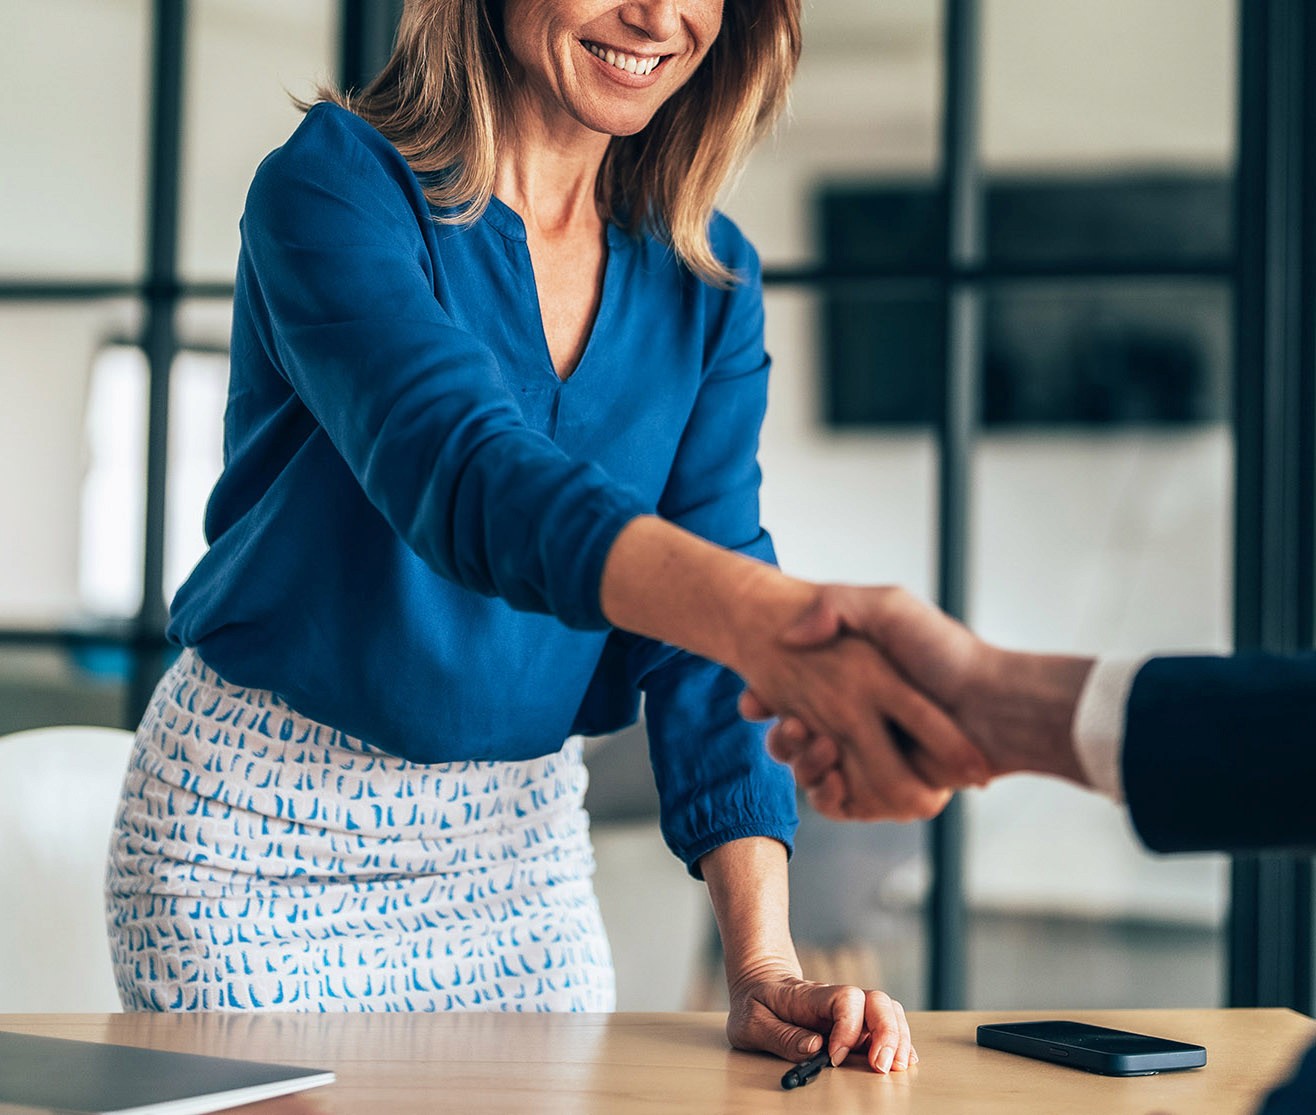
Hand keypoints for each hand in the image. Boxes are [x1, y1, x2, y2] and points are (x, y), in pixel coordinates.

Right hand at [598, 520, 985, 820]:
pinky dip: (828, 796)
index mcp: (855, 685)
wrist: (995, 704)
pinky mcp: (884, 794)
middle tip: (788, 724)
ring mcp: (871, 761)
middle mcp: (859, 725)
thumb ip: (836, 606)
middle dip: (781, 737)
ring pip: (812, 774)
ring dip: (802, 765)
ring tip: (812, 744)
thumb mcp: (889, 608)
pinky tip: (831, 777)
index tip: (754, 701)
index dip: (765, 701)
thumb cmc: (945, 652)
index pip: (793, 697)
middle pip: (795, 741)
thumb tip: (788, 636)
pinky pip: (841, 804)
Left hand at [726, 960, 916, 1073]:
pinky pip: (886, 1024)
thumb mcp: (752, 1021)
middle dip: (887, 1034)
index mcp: (809, 996)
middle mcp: (835, 1000)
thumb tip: (814, 1047)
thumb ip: (780, 1035)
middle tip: (881, 1067)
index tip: (835, 1057)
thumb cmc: (755, 1002)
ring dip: (899, 1037)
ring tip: (897, 1067)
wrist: (759, 982)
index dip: (848, 1027)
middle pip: (877, 1001)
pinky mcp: (854, 1023)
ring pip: (888, 1010)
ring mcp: (848, 1010)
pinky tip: (903, 1060)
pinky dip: (900, 1040)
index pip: (844, 998)